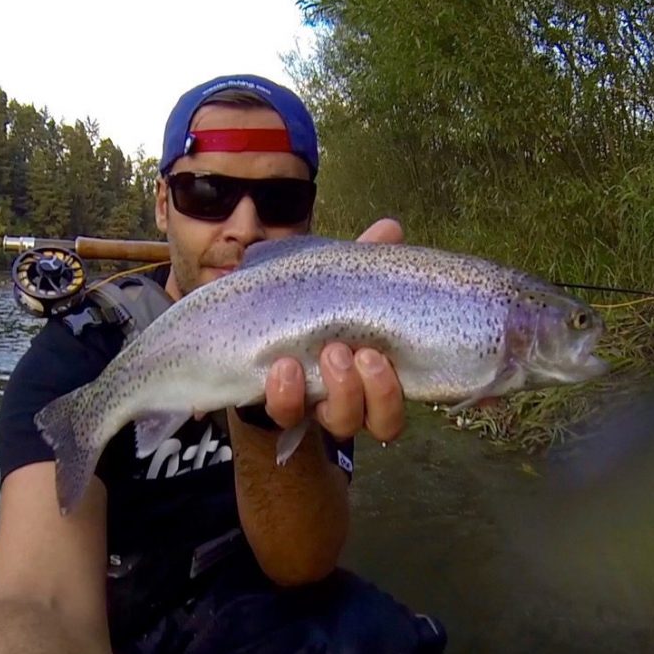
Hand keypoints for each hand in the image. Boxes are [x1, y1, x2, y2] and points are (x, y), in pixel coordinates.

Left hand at [263, 218, 406, 441]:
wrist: (255, 331)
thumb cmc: (310, 310)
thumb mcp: (337, 284)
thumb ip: (364, 261)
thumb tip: (390, 229)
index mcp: (372, 377)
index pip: (397, 404)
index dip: (393, 391)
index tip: (379, 354)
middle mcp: (351, 402)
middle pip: (380, 422)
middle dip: (374, 390)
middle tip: (357, 353)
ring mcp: (316, 408)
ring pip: (341, 423)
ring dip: (340, 392)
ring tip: (329, 353)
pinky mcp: (281, 407)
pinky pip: (287, 416)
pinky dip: (286, 395)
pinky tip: (283, 368)